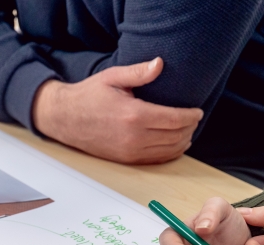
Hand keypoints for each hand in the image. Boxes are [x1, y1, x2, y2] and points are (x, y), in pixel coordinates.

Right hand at [32, 58, 202, 164]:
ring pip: (168, 151)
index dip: (191, 116)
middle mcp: (133, 137)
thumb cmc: (89, 96)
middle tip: (194, 119)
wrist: (65, 118)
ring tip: (187, 131)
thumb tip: (160, 63)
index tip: (198, 111)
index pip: (174, 119)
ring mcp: (129, 151)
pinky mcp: (125, 159)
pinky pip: (155, 160)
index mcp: (134, 115)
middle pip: (175, 137)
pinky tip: (174, 144)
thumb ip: (139, 72)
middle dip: (189, 128)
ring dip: (182, 142)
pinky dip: (169, 153)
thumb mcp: (113, 77)